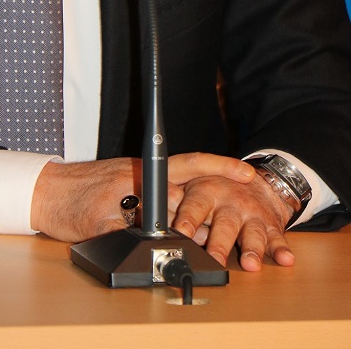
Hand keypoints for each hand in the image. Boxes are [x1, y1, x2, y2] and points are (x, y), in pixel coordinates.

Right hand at [30, 152, 254, 242]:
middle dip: (205, 219)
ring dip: (175, 235)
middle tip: (222, 234)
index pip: (190, 163)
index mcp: (144, 168)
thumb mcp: (123, 183)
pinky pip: (128, 237)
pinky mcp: (100, 220)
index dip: (219, 167)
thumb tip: (189, 221)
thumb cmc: (85, 188)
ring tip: (188, 247)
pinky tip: (141, 250)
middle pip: (182, 196)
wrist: (45, 190)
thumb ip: (153, 196)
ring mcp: (118, 198)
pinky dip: (137, 245)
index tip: (247, 175)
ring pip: (160, 217)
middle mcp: (135, 177)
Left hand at [172, 171, 295, 270]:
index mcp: (205, 191)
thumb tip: (156, 209)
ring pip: (251, 231)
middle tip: (213, 258)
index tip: (181, 232)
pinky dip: (281, 250)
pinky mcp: (270, 224)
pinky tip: (286, 260)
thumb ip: (173, 199)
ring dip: (252, 248)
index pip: (195, 204)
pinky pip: (277, 237)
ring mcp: (251, 213)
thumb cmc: (213, 188)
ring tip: (250, 264)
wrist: (253, 178)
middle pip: (224, 222)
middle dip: (219, 242)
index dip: (188, 218)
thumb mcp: (190, 185)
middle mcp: (230, 202)